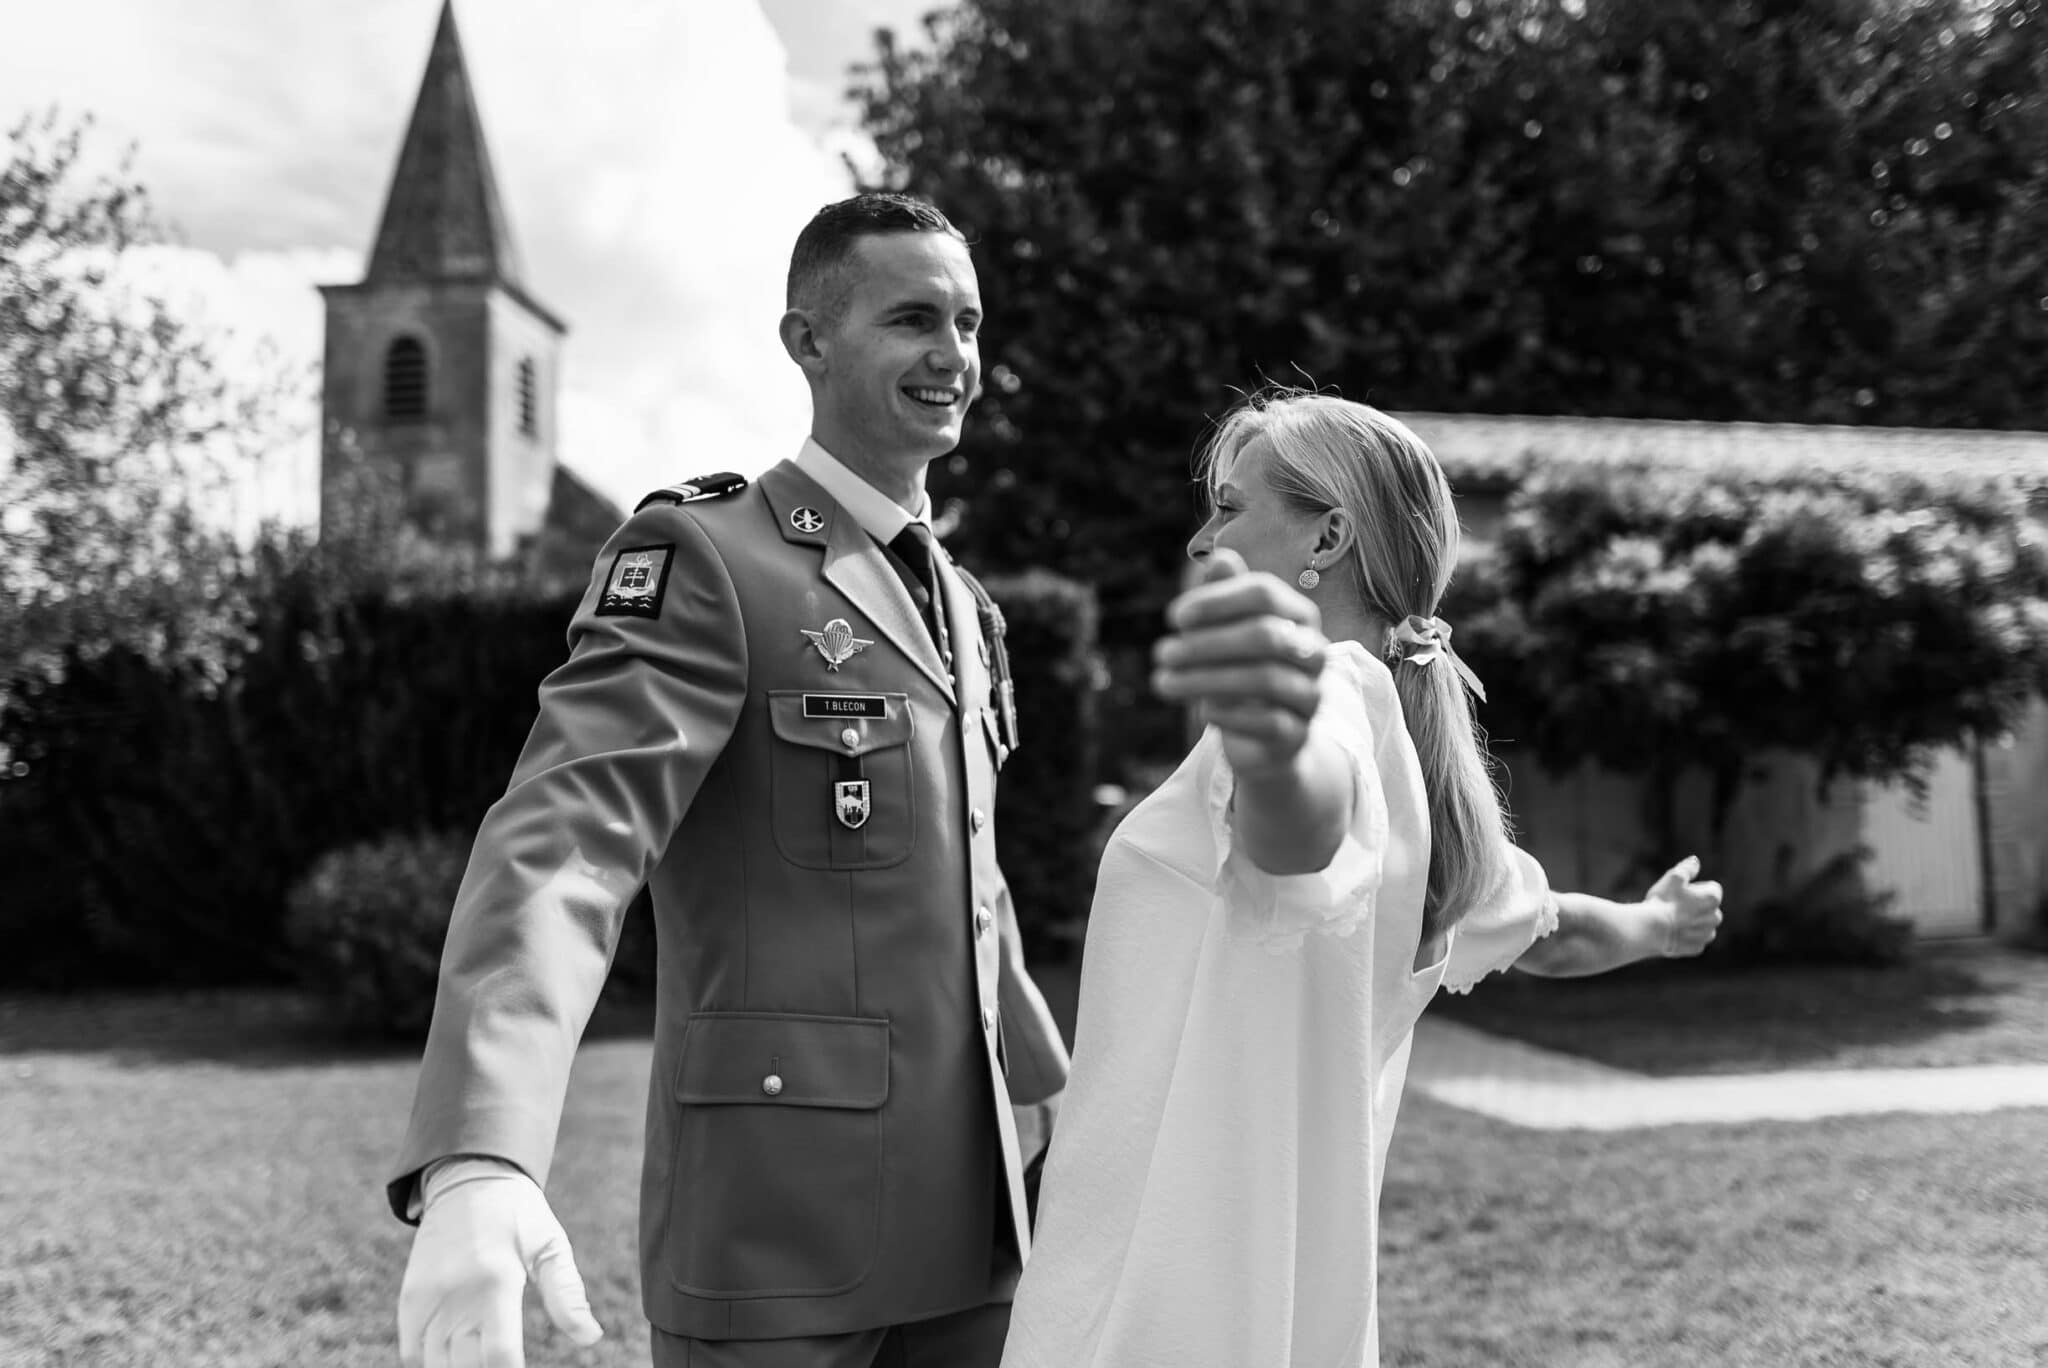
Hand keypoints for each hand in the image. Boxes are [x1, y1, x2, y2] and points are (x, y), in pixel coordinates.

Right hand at [398, 1161, 602, 1367]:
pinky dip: (431, 1364)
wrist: (469, 1179)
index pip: (500, 1354)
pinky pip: (411, 1353)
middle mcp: (456, 1293)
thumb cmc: (519, 1215)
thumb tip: (592, 1338)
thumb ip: (568, 1295)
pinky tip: (455, 1358)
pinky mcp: (409, 1299)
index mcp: (497, 1279)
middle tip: (504, 1360)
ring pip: (436, 1365)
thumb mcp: (551, 1246)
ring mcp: (428, 1298)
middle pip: (468, 1366)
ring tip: (483, 1360)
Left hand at [1152, 549, 1327, 779]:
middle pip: (1265, 635)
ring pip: (1265, 680)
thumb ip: (1225, 594)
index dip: (1217, 601)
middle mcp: (1314, 652)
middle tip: (1160, 653)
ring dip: (1205, 679)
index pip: (1264, 593)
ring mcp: (1311, 694)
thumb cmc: (1241, 668)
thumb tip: (1219, 556)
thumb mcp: (1229, 629)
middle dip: (1205, 643)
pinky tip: (1201, 711)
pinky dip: (1230, 715)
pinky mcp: (1299, 734)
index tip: (1173, 617)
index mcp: (1299, 615)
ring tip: (1162, 682)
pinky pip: (1269, 723)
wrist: (1265, 736)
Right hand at [1646, 855, 1723, 957]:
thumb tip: (1695, 860)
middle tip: (1675, 904)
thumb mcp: (1673, 878)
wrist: (1650, 930)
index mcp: (1713, 899)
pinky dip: (1685, 936)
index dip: (1696, 887)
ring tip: (1672, 918)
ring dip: (1692, 921)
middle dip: (1697, 905)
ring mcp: (1706, 935)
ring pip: (1703, 925)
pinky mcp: (1696, 948)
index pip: (1712, 888)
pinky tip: (1671, 932)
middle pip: (1709, 907)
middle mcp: (1715, 918)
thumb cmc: (1663, 901)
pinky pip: (1694, 940)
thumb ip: (1687, 868)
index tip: (1682, 891)